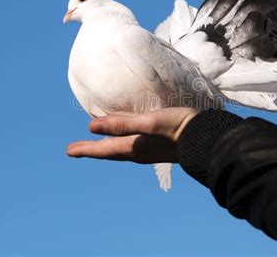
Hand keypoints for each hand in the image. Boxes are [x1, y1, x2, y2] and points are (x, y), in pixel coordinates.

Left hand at [67, 107, 197, 163]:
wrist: (206, 137)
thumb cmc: (177, 126)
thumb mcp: (148, 122)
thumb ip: (122, 124)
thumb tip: (91, 126)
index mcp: (133, 147)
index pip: (103, 149)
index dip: (86, 149)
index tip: (69, 151)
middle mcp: (138, 153)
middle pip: (109, 153)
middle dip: (92, 151)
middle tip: (76, 150)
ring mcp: (149, 152)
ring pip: (120, 152)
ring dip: (106, 149)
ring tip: (96, 147)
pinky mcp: (158, 148)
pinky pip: (132, 149)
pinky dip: (121, 145)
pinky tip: (126, 141)